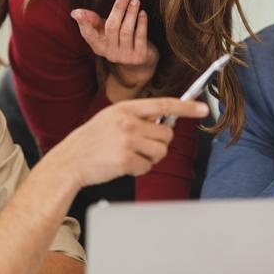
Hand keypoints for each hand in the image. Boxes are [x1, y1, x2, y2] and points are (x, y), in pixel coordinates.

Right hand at [45, 97, 208, 188]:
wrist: (70, 160)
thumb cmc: (92, 141)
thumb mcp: (111, 118)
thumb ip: (136, 118)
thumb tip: (162, 123)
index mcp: (126, 108)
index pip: (164, 104)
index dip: (186, 106)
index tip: (203, 108)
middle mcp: (128, 122)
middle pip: (166, 134)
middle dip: (160, 144)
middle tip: (141, 147)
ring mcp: (127, 140)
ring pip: (161, 151)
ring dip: (150, 158)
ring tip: (130, 156)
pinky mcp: (125, 159)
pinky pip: (148, 166)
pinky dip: (139, 169)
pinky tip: (122, 165)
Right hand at [71, 0, 158, 85]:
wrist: (140, 61)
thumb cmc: (119, 39)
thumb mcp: (104, 30)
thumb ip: (91, 21)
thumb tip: (75, 12)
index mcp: (99, 47)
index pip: (88, 35)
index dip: (83, 24)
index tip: (78, 13)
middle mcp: (110, 53)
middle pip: (111, 27)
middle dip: (118, 8)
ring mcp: (125, 56)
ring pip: (126, 31)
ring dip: (131, 13)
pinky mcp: (140, 56)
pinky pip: (140, 37)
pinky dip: (141, 23)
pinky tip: (142, 12)